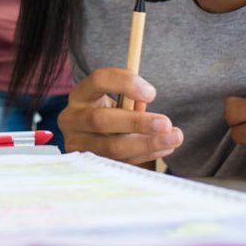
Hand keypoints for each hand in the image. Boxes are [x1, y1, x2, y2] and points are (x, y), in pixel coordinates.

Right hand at [58, 67, 182, 164]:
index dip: (125, 84)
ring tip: (173, 138)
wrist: (92, 137)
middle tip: (166, 124)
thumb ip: (132, 101)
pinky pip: (118, 162)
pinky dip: (144, 155)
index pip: (98, 80)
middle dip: (137, 123)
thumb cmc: (111, 112)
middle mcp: (72, 119)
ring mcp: (76, 144)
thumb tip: (152, 109)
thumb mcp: (119, 101)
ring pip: (111, 147)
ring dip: (146, 144)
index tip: (152, 94)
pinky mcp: (87, 165)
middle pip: (101, 120)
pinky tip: (163, 148)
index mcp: (80, 94)